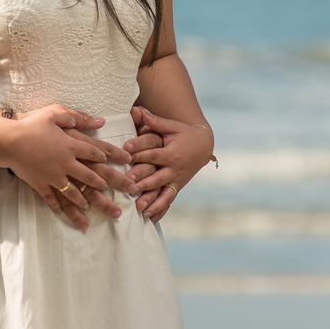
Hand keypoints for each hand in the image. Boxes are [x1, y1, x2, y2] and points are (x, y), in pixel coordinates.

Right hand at [5, 105, 110, 214]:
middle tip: (105, 187)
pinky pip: (51, 197)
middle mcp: (66, 164)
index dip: (102, 156)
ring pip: (72, 191)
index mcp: (71, 146)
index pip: (92, 152)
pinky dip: (56, 205)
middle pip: (87, 175)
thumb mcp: (55, 113)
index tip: (107, 160)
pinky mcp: (40, 184)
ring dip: (82, 199)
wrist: (10, 141)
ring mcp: (54, 176)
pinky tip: (60, 211)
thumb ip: (76, 117)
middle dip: (98, 182)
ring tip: (88, 206)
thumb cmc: (31, 125)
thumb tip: (98, 120)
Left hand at [126, 106, 213, 221]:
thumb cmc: (184, 133)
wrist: (204, 146)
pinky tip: (150, 218)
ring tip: (139, 208)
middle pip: (157, 177)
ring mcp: (177, 180)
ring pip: (163, 192)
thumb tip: (138, 110)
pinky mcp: (177, 186)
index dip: (140, 152)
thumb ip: (155, 121)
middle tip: (128, 186)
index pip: (153, 153)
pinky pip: (168, 200)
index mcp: (172, 152)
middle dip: (143, 182)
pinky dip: (160, 209)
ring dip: (151, 201)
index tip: (125, 152)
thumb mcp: (172, 126)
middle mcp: (175, 168)